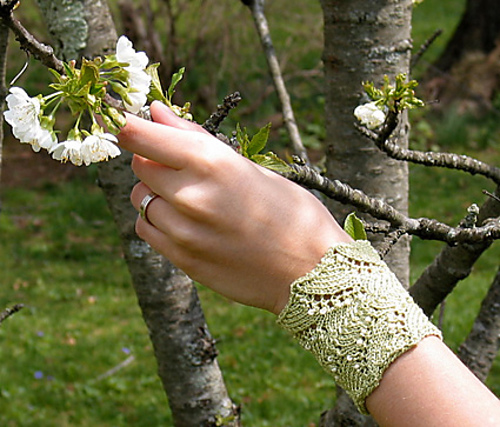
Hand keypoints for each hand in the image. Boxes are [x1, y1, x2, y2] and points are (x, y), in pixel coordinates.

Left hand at [118, 101, 351, 313]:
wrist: (311, 273)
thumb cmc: (292, 212)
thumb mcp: (250, 167)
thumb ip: (196, 139)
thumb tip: (157, 113)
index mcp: (212, 163)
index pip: (139, 136)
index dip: (128, 126)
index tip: (131, 125)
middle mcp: (190, 196)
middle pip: (139, 165)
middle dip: (153, 159)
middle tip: (183, 167)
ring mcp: (183, 232)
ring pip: (139, 198)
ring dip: (156, 192)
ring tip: (192, 200)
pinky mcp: (182, 260)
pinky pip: (146, 228)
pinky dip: (157, 219)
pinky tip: (186, 222)